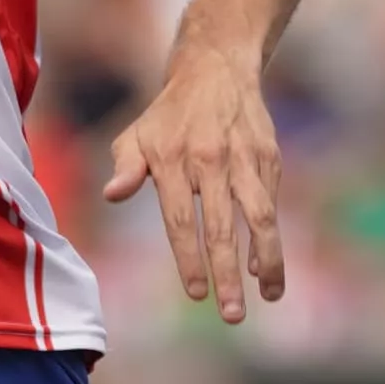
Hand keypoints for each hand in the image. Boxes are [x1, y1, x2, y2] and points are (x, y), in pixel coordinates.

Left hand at [105, 40, 286, 323]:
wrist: (217, 68)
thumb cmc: (168, 115)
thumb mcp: (137, 134)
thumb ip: (126, 167)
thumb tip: (113, 194)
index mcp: (174, 159)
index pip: (182, 219)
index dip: (190, 258)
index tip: (198, 293)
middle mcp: (212, 160)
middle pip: (223, 226)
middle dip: (228, 273)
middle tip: (232, 315)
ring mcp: (245, 159)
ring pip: (261, 217)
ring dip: (267, 260)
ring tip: (270, 295)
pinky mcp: (269, 158)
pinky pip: (271, 205)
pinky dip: (269, 238)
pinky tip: (264, 267)